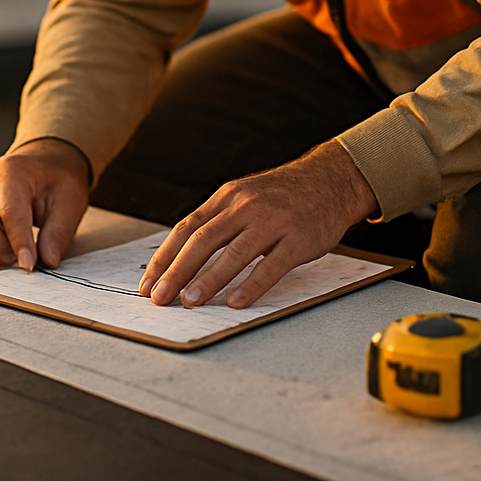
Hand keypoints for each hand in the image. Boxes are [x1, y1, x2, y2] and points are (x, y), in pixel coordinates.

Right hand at [0, 138, 90, 271]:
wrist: (44, 165)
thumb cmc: (56, 181)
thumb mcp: (70, 202)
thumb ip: (58, 232)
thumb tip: (48, 260)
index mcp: (13, 171)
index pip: (10, 211)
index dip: (18, 242)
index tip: (28, 265)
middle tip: (21, 262)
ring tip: (14, 255)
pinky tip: (3, 250)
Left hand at [138, 141, 378, 308]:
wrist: (332, 178)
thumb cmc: (283, 194)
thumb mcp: (245, 195)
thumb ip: (218, 220)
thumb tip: (181, 257)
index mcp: (228, 196)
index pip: (187, 228)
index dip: (165, 257)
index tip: (148, 284)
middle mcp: (246, 206)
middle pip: (203, 240)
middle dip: (177, 271)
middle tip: (160, 298)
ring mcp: (273, 221)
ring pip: (234, 253)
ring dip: (209, 280)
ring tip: (190, 302)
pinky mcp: (299, 239)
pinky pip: (271, 264)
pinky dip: (251, 284)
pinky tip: (236, 301)